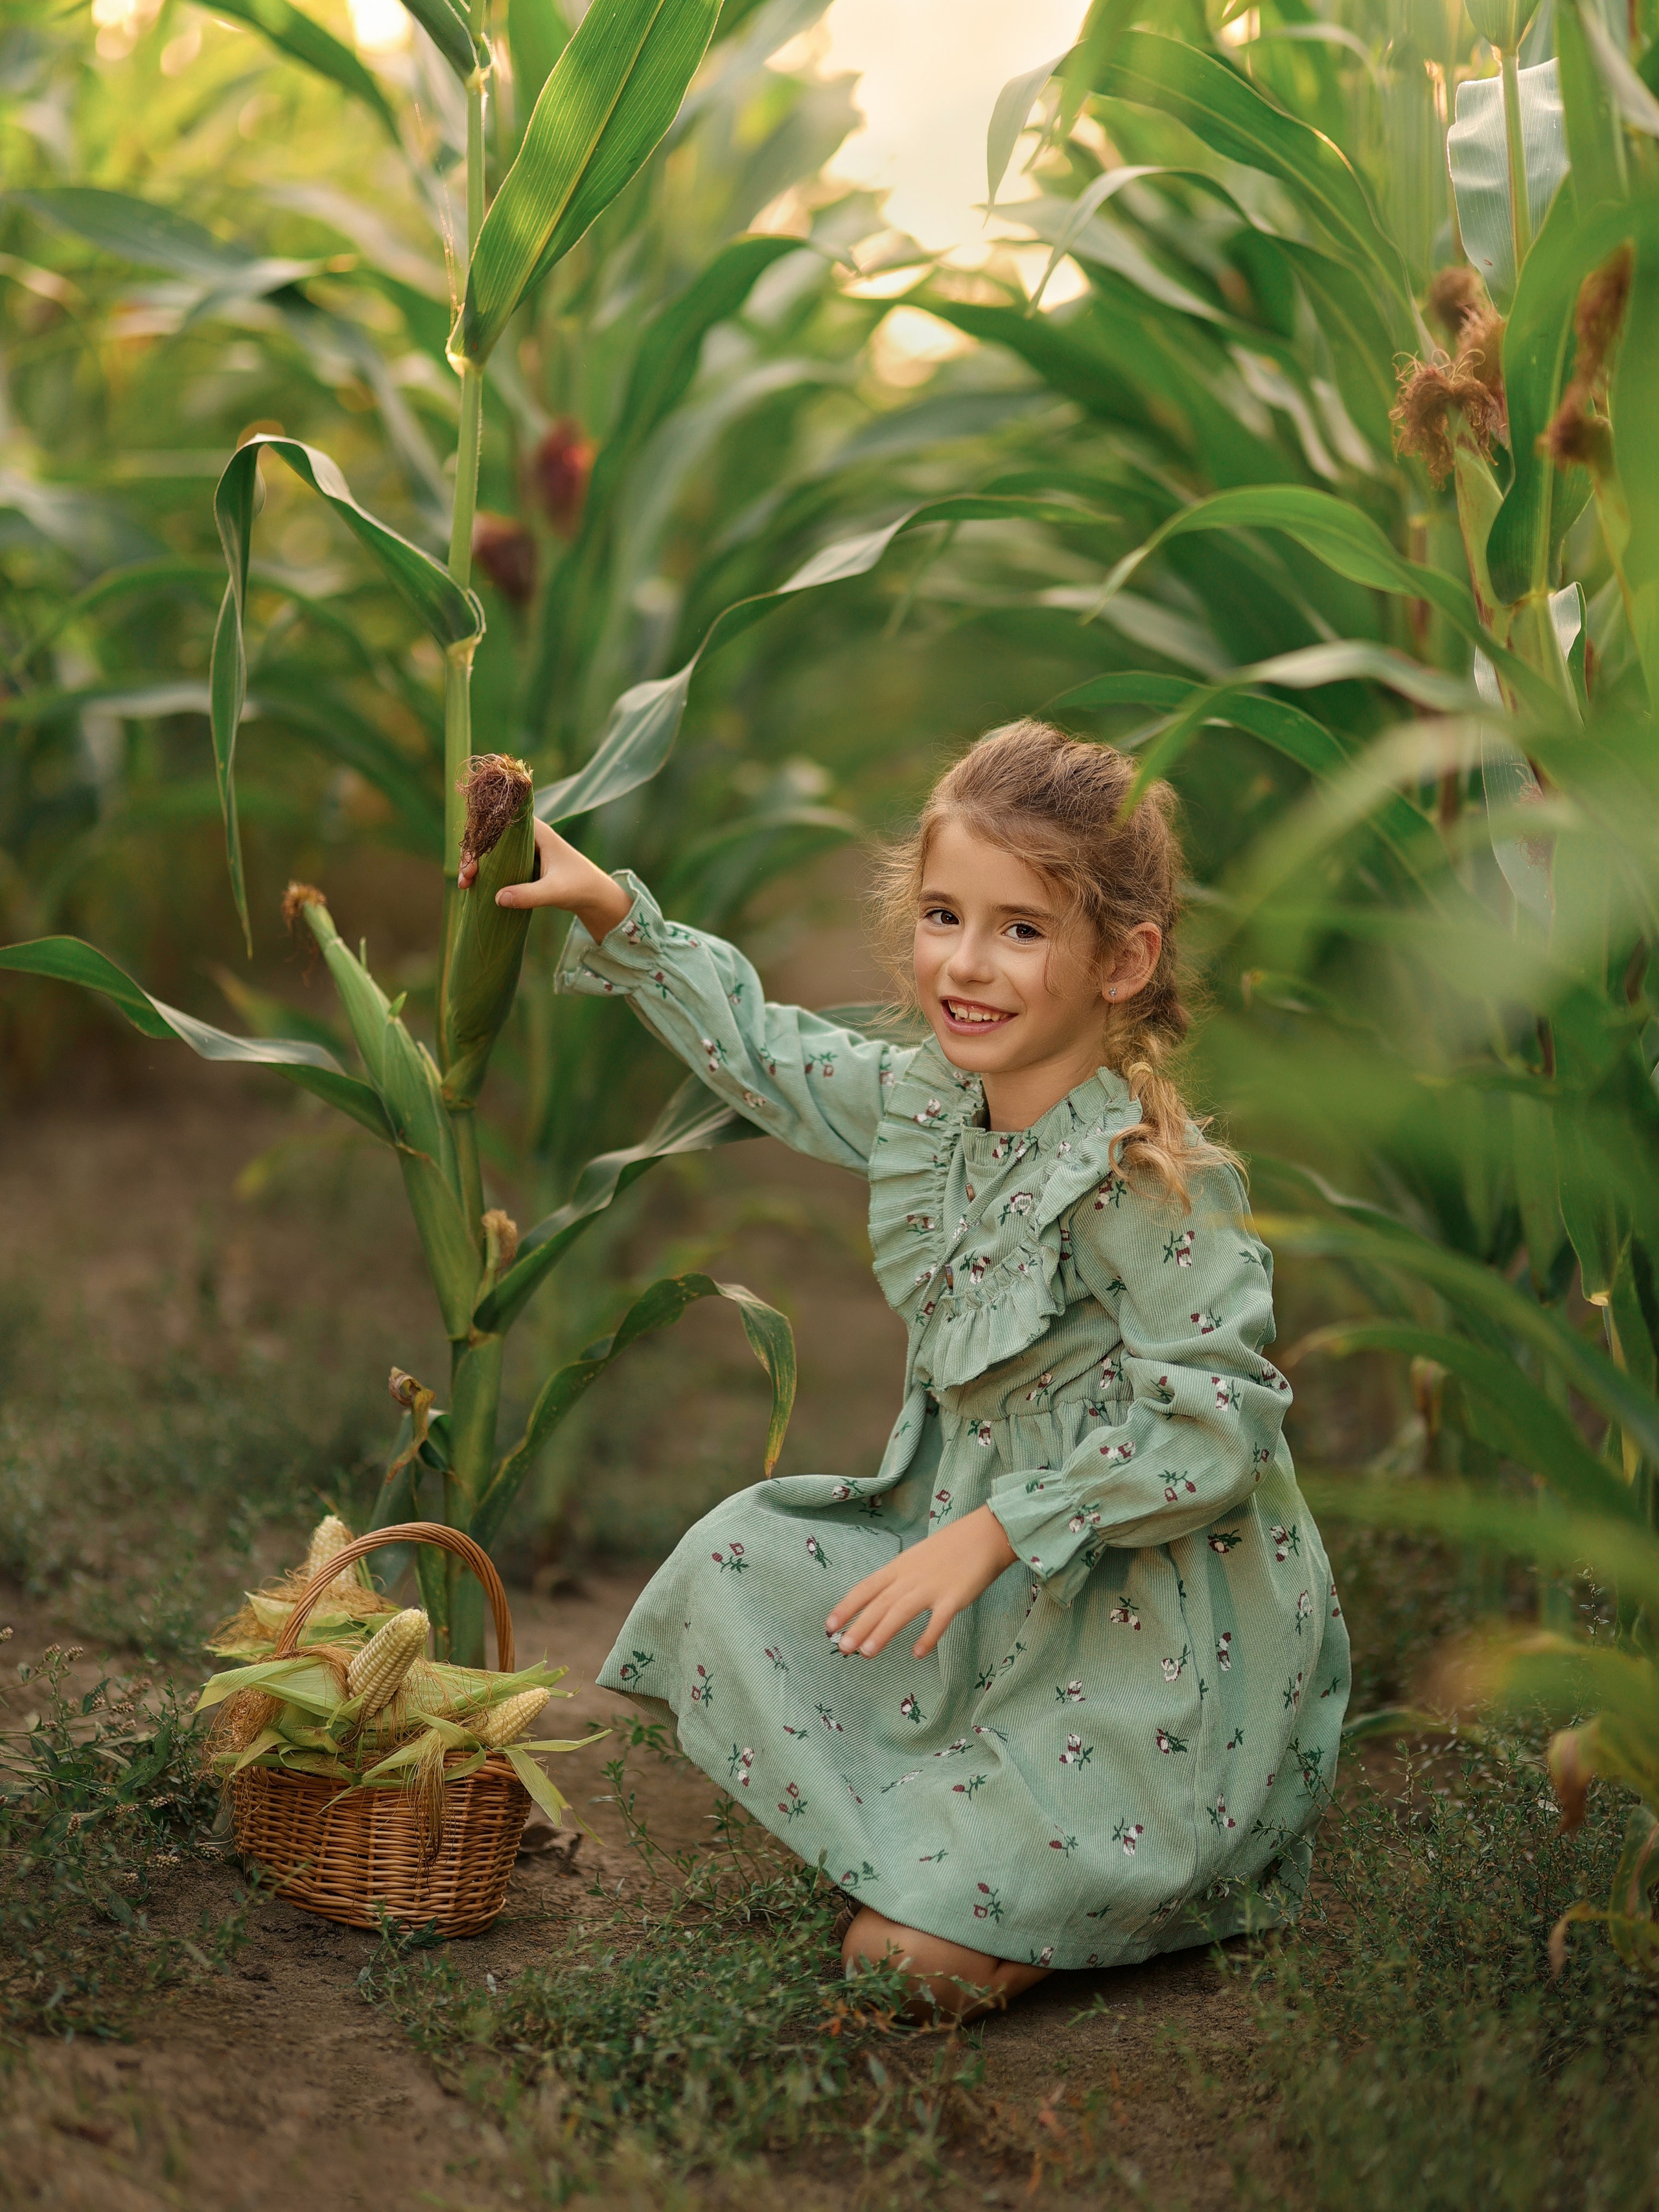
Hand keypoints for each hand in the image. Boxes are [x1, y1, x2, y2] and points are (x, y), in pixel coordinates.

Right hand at [458, 817, 630, 940]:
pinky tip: (472, 886)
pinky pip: (497, 863)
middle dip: (473, 854)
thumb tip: (498, 898)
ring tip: (465, 885)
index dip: (482, 838)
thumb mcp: (555, 891)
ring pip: (492, 850)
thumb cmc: (580, 887)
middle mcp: (528, 836)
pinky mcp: (523, 863)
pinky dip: (484, 872)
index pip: (501, 823)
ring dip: (476, 864)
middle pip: (491, 837)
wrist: (595, 896)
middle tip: (465, 878)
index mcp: (537, 831)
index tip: (472, 861)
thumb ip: (529, 895)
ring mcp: (524, 849)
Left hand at [826, 1505, 1016, 1660]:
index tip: (829, 1625)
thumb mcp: (916, 1559)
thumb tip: (880, 1605)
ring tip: (865, 1653)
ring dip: (882, 1632)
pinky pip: (939, 1620)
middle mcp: (910, 1576)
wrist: (986, 1534)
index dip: (846, 1607)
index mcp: (899, 1567)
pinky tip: (917, 1653)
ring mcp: (933, 1586)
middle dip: (858, 1626)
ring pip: (901, 1611)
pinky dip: (928, 1636)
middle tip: (841, 1648)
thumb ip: (900, 1580)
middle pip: (879, 1603)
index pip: (866, 1588)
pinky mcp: (955, 1596)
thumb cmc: (950, 1549)